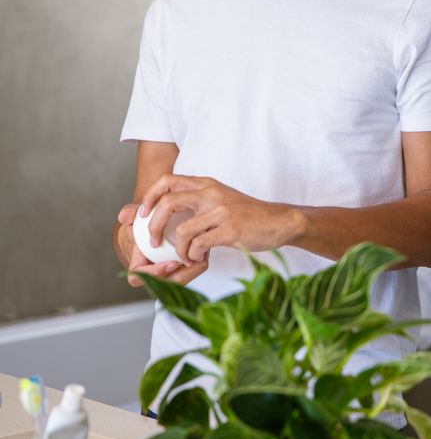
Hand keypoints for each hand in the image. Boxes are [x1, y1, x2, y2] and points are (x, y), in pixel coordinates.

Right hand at [116, 202, 206, 287]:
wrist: (154, 231)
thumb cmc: (143, 227)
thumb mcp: (136, 218)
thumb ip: (130, 214)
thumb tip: (124, 216)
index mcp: (138, 264)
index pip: (138, 276)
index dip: (154, 273)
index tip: (170, 263)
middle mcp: (153, 273)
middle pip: (165, 284)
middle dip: (181, 274)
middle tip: (192, 260)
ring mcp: (168, 274)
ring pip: (181, 281)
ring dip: (192, 270)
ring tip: (201, 255)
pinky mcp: (182, 271)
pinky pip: (190, 274)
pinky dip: (198, 265)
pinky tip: (204, 253)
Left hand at [139, 175, 302, 262]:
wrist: (280, 221)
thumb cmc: (249, 215)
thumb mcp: (222, 198)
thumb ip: (199, 200)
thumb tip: (169, 211)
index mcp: (207, 184)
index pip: (168, 180)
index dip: (150, 196)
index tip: (143, 213)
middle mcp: (211, 193)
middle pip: (168, 203)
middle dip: (152, 225)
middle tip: (152, 242)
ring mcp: (220, 211)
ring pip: (181, 231)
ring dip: (178, 249)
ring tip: (185, 256)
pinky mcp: (229, 230)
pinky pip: (198, 245)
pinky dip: (193, 255)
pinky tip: (199, 258)